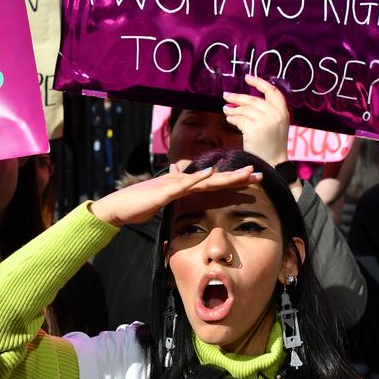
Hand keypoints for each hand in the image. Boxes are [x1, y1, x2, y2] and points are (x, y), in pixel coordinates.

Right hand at [90, 162, 260, 227]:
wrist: (119, 207)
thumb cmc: (138, 204)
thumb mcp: (161, 199)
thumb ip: (172, 191)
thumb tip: (181, 182)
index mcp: (183, 186)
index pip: (213, 183)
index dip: (232, 180)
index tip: (252, 179)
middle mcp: (182, 182)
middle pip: (215, 179)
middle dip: (238, 177)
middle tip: (260, 174)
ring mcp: (174, 185)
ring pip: (205, 179)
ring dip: (226, 175)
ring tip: (245, 171)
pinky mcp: (165, 191)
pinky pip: (185, 184)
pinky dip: (199, 178)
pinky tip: (212, 172)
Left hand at [222, 75, 289, 165]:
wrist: (273, 163)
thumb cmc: (272, 144)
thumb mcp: (276, 124)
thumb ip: (266, 111)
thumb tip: (243, 100)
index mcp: (283, 111)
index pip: (272, 91)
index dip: (259, 82)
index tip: (247, 78)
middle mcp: (276, 114)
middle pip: (253, 100)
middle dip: (237, 97)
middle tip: (226, 95)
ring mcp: (265, 121)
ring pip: (244, 110)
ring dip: (232, 109)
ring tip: (226, 109)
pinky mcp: (254, 129)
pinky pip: (239, 120)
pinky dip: (232, 118)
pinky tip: (229, 118)